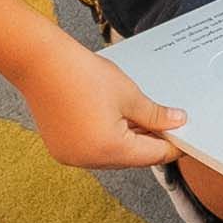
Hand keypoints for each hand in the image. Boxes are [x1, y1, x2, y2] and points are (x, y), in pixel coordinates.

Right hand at [13, 43, 188, 176]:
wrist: (39, 62)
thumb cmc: (81, 73)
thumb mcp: (129, 94)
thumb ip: (156, 114)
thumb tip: (177, 122)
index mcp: (110, 149)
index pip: (153, 156)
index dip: (171, 146)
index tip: (184, 139)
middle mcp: (89, 160)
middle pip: (132, 158)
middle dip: (149, 142)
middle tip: (165, 124)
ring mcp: (72, 157)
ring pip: (112, 156)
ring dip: (128, 141)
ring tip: (138, 117)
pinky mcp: (61, 149)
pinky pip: (93, 150)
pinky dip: (107, 139)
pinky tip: (114, 119)